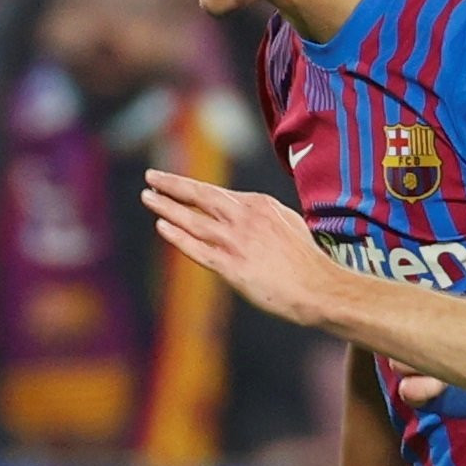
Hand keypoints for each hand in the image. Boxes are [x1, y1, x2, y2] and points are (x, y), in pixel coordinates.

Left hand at [147, 169, 340, 327]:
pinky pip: (197, 248)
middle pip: (200, 197)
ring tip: (147, 197)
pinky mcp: (231, 267)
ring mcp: (236, 242)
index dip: (190, 187)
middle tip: (151, 177)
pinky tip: (162, 226)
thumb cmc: (307, 260)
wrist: (319, 288)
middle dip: (172, 185)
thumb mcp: (287, 222)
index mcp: (258, 204)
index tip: (173, 182)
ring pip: (193, 219)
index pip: (216, 193)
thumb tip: (245, 211)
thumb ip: (261, 215)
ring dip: (167, 207)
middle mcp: (244, 218)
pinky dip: (177, 236)